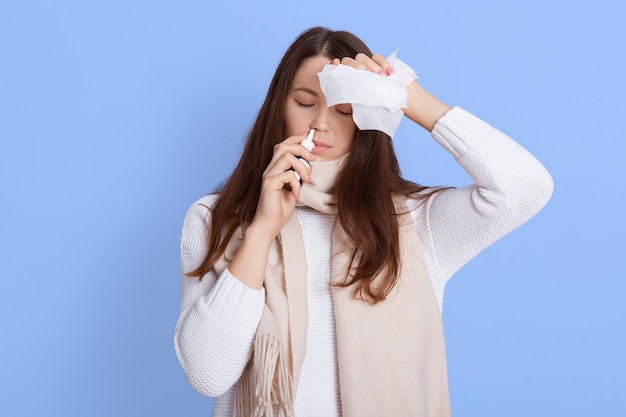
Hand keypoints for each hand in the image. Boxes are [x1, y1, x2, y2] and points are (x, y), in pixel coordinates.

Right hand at [251, 133, 315, 237]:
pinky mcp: (269, 184)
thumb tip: (308, 164)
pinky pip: (288, 175)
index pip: (282, 146)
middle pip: (283, 146)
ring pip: (286, 156)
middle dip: (301, 149)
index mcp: (274, 169)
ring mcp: (268, 176)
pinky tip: (296, 194)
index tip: (307, 137)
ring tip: (306, 179)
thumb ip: (298, 176)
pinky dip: (296, 183)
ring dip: (302, 166)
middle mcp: (269, 170)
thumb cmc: (279, 209)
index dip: (295, 138)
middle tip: (312, 160)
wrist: (269, 225)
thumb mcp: (293, 189)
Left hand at [333, 53, 449, 131]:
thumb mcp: (367, 103)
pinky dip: (382, 63)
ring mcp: (371, 66)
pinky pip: (377, 57)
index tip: (334, 64)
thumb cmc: (386, 105)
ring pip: (362, 57)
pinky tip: (388, 73)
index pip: (341, 70)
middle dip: (356, 67)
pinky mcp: (382, 62)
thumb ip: (355, 98)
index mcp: (352, 81)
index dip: (335, 66)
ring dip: (370, 66)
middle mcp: (360, 72)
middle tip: (365, 76)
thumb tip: (339, 97)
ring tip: (379, 77)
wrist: (405, 101)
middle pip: (350, 62)